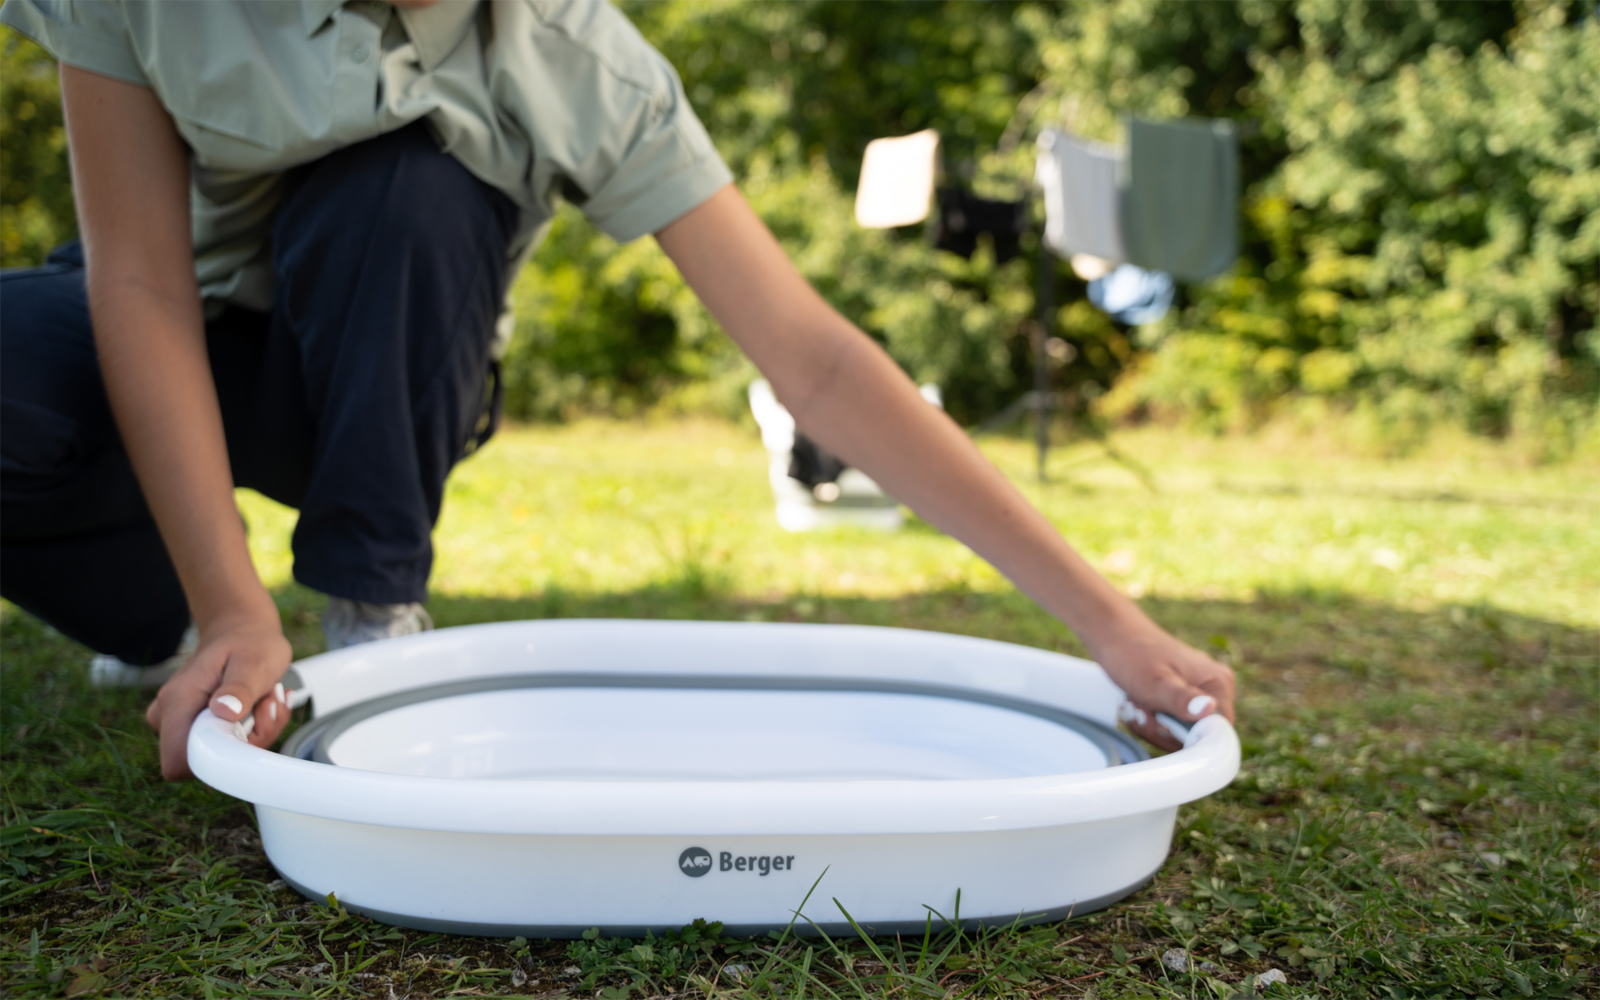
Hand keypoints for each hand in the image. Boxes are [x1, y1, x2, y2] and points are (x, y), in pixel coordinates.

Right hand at [145, 611, 292, 779]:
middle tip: (266, 706)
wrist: (242, 630)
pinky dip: (252, 731)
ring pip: (218, 755)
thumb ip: (240, 688)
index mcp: (177, 702)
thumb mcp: (254, 661)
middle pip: (203, 762)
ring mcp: (179, 722)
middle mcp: (169, 715)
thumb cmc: (249, 642)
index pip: (178, 762)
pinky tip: (261, 704)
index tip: (247, 730)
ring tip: (266, 699)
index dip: (216, 760)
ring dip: (255, 734)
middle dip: (245, 743)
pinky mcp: (194, 725)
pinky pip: (225, 745)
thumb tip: (223, 712)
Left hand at [1087, 621, 1235, 752]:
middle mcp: (1213, 690)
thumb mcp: (1156, 683)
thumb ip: (1181, 699)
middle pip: (1196, 736)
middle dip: (1163, 731)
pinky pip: (1168, 724)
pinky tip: (1137, 703)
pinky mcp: (1180, 697)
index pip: (1218, 733)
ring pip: (1178, 734)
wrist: (1111, 634)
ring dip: (1151, 726)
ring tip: (1136, 703)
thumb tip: (1208, 709)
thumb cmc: (1133, 653)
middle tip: (1141, 709)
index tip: (1160, 723)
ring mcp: (1196, 693)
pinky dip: (1149, 719)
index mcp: (1218, 684)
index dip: (1188, 739)